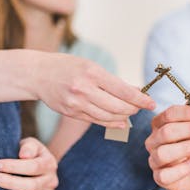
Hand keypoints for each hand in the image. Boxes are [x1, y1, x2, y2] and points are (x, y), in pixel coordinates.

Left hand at [0, 137, 58, 189]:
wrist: (37, 162)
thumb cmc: (28, 152)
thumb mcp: (30, 144)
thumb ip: (28, 147)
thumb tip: (24, 155)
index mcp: (48, 163)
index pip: (33, 166)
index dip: (14, 166)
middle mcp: (51, 179)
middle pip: (33, 184)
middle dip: (11, 182)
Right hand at [36, 53, 154, 127]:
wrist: (38, 74)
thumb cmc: (67, 66)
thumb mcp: (91, 66)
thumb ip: (113, 81)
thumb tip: (136, 91)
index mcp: (92, 73)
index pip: (123, 90)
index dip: (140, 99)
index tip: (151, 103)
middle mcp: (84, 89)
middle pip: (118, 106)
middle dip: (134, 108)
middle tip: (142, 107)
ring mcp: (76, 103)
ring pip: (109, 116)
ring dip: (124, 116)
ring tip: (131, 112)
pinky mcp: (71, 113)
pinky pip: (96, 121)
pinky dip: (112, 123)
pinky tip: (121, 122)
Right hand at [145, 105, 189, 189]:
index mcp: (159, 125)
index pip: (169, 114)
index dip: (187, 112)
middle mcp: (153, 141)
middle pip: (167, 131)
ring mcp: (154, 159)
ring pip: (163, 153)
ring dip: (186, 147)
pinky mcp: (159, 176)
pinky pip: (166, 174)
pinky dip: (182, 168)